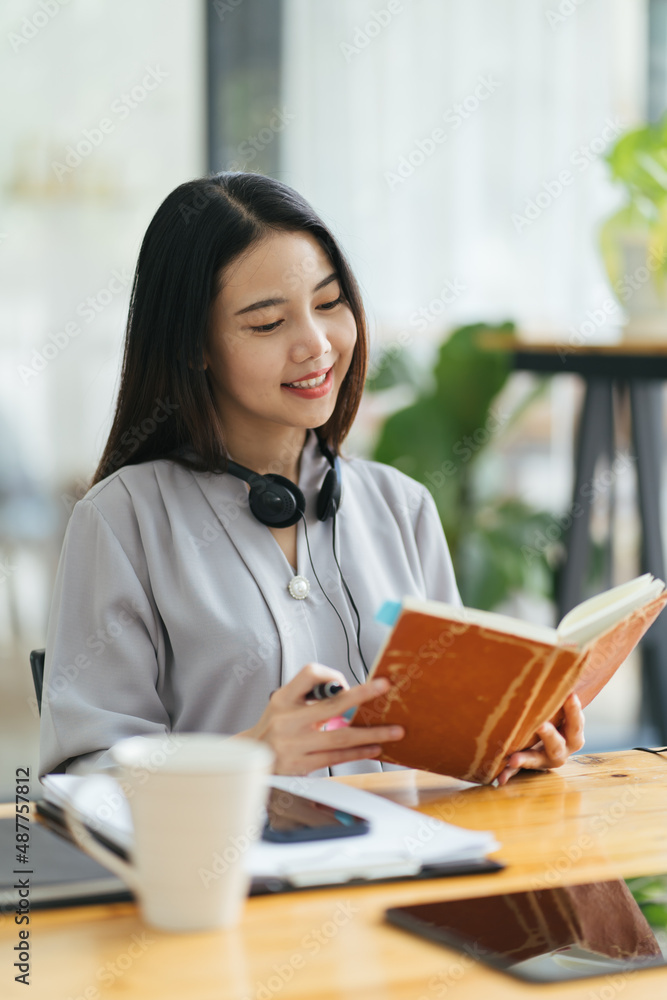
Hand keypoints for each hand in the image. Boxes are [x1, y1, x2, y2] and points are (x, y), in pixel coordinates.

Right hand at [240, 662, 403, 774]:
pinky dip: (358, 752)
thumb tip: (348, 694)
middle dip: (362, 695)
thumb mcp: (283, 704)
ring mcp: (295, 745)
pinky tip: (374, 748)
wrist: (253, 758)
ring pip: (341, 737)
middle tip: (384, 688)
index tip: (346, 682)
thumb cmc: (275, 727)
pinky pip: (336, 757)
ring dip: (371, 734)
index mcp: (283, 699)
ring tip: (394, 731)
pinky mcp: (301, 765)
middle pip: (332, 705)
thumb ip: (310, 697)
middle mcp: (288, 720)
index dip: (331, 675)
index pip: (309, 674)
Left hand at [496, 693, 584, 786]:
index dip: (574, 710)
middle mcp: (562, 749)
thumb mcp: (557, 708)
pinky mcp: (529, 766)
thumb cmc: (553, 715)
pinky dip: (508, 774)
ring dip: (527, 759)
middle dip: (550, 735)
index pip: (576, 723)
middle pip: (559, 745)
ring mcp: (545, 760)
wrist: (547, 741)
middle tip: (541, 725)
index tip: (569, 694)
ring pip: (539, 761)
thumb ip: (557, 694)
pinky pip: (518, 773)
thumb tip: (562, 657)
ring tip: (514, 758)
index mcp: (572, 734)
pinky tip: (498, 778)